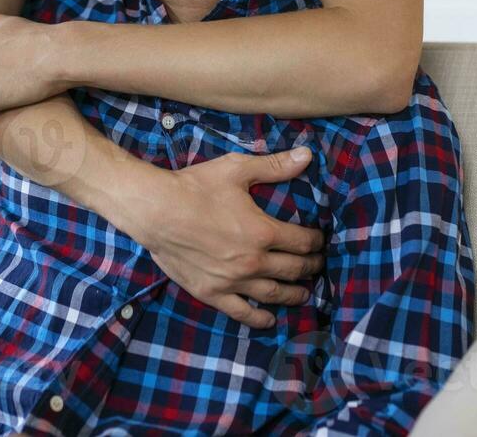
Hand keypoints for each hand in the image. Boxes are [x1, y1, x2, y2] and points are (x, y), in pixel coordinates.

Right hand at [130, 147, 324, 328]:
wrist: (156, 210)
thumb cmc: (196, 187)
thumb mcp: (236, 170)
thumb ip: (274, 166)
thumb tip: (307, 155)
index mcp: (262, 232)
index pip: (301, 241)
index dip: (315, 241)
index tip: (320, 240)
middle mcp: (252, 261)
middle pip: (292, 269)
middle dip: (310, 267)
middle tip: (317, 265)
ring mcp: (232, 281)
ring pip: (273, 294)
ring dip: (293, 294)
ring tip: (304, 293)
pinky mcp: (211, 293)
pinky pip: (241, 311)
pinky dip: (259, 318)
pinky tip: (270, 320)